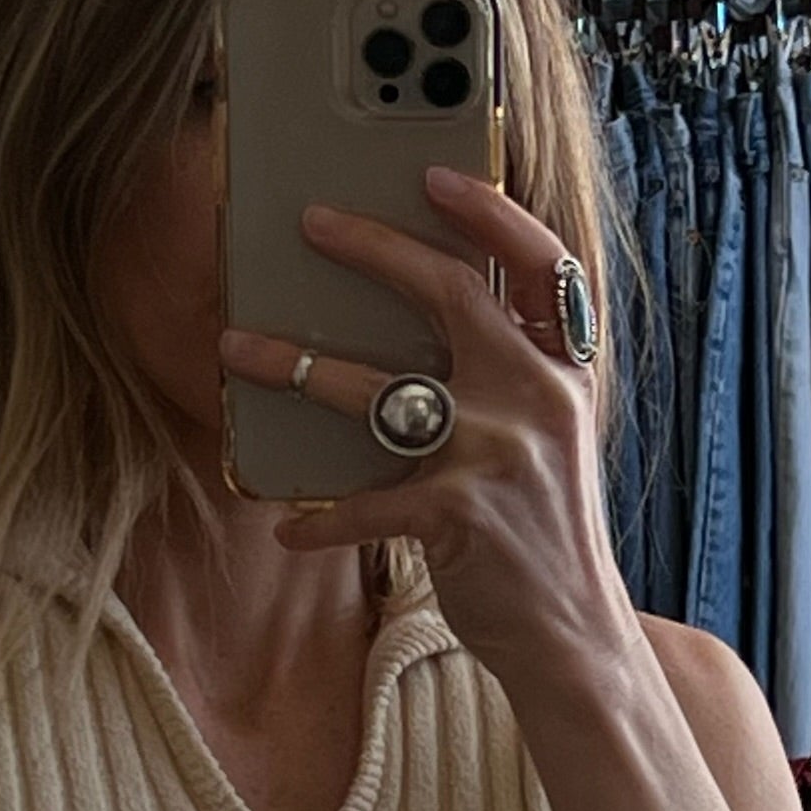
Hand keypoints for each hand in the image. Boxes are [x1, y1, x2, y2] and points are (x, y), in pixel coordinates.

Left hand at [216, 170, 643, 695]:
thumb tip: (413, 325)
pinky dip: (318, 517)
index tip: (435, 173)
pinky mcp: (459, 516)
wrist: (573, 638)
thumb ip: (502, 380)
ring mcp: (499, 454)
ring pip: (378, 389)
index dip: (490, 211)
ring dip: (296, 365)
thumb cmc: (540, 534)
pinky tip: (288, 525)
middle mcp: (536, 398)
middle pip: (449, 293)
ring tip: (238, 347)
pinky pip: (365, 503)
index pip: (540, 263)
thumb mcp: (545, 442)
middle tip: (309, 222)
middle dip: (372, 247)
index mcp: (563, 371)